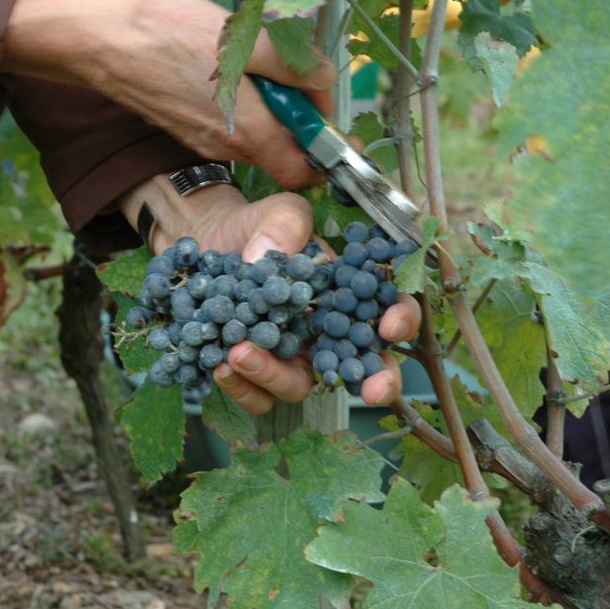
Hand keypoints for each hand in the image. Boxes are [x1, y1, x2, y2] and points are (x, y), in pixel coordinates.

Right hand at [1, 0, 334, 188]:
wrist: (104, 44)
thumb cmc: (169, 34)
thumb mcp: (244, 38)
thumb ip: (292, 66)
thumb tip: (326, 83)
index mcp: (249, 132)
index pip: (303, 171)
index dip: (325, 148)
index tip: (326, 112)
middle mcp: (230, 147)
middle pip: (283, 151)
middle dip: (298, 119)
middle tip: (294, 75)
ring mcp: (208, 141)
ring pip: (258, 137)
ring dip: (271, 108)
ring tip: (259, 65)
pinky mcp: (192, 129)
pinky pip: (233, 126)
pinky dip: (246, 105)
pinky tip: (231, 70)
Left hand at [120, 177, 421, 413]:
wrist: (209, 241)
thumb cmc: (257, 228)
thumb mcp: (278, 212)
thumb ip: (286, 225)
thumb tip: (270, 258)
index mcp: (347, 295)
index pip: (390, 311)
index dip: (400, 321)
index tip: (389, 328)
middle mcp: (327, 334)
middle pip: (364, 367)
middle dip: (378, 383)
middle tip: (371, 393)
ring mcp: (292, 358)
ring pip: (301, 386)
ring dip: (276, 377)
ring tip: (239, 354)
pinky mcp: (255, 372)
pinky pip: (257, 395)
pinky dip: (241, 387)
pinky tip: (219, 366)